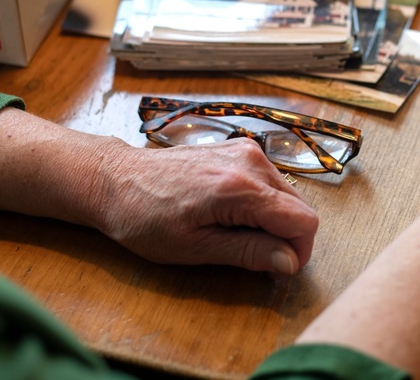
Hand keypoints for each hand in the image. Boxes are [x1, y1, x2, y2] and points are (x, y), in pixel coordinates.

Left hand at [0, 111, 317, 273]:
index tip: (275, 271)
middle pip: (299, 207)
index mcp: (241, 188)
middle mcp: (251, 161)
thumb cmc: (145, 218)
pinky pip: (269, 182)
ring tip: (236, 236)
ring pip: (286, 195)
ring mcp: (245, 150)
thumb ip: (248, 252)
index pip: (303, 221)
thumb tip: (289, 262)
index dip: (298, 252)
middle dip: (286, 238)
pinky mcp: (238, 148)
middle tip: (253, 259)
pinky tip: (231, 216)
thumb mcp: (195, 247)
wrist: (115, 179)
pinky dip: (261, 204)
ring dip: (273, 221)